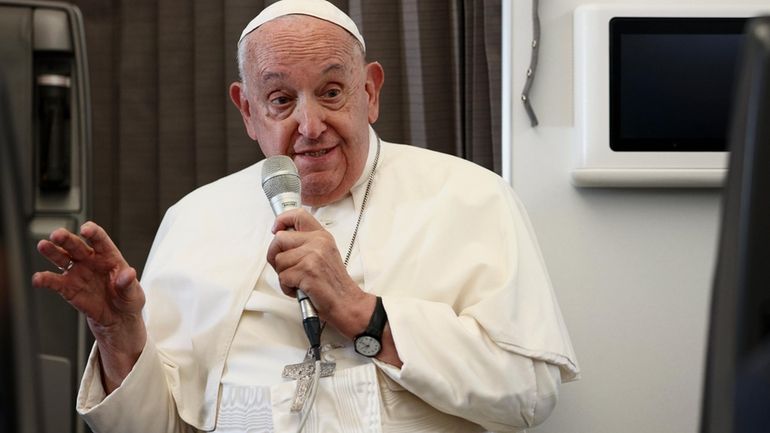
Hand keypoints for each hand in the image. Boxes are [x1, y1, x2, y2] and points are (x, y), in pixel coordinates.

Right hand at [32, 221, 145, 391]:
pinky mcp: (68, 288)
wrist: (118, 318)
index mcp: (109, 256)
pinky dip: (45, 280)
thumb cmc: (127, 300)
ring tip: (43, 246)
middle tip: (57, 235)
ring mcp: (77, 272)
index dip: (93, 232)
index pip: (100, 240)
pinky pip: (54, 282)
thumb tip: (128, 274)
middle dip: (67, 239)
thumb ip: (128, 283)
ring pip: (62, 258)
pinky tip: (38, 279)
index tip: (86, 230)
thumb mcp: (133, 293)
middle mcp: (90, 260)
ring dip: (52, 251)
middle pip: (76, 245)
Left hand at [266, 209, 373, 337]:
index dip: (282, 220)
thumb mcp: (324, 254)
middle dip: (275, 256)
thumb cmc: (333, 283)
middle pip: (279, 239)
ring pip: (278, 260)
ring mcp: (312, 256)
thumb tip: (280, 238)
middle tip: (286, 268)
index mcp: (322, 236)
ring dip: (284, 275)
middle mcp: (318, 242)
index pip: (298, 215)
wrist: (346, 302)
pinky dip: (287, 287)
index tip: (276, 229)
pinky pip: (283, 277)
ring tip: (299, 281)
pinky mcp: (307, 271)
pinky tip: (300, 289)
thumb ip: (306, 243)